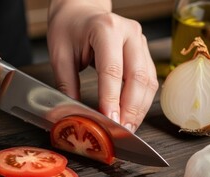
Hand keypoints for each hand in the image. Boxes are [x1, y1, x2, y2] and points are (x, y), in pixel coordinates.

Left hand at [47, 0, 158, 132]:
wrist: (81, 10)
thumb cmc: (69, 28)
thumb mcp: (60, 54)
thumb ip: (66, 85)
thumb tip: (74, 115)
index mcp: (106, 29)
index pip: (112, 69)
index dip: (112, 98)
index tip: (109, 120)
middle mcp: (129, 33)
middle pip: (138, 77)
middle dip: (131, 109)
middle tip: (122, 131)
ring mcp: (140, 42)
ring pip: (148, 81)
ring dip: (139, 108)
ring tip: (128, 128)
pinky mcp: (144, 52)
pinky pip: (149, 80)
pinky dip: (142, 101)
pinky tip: (133, 115)